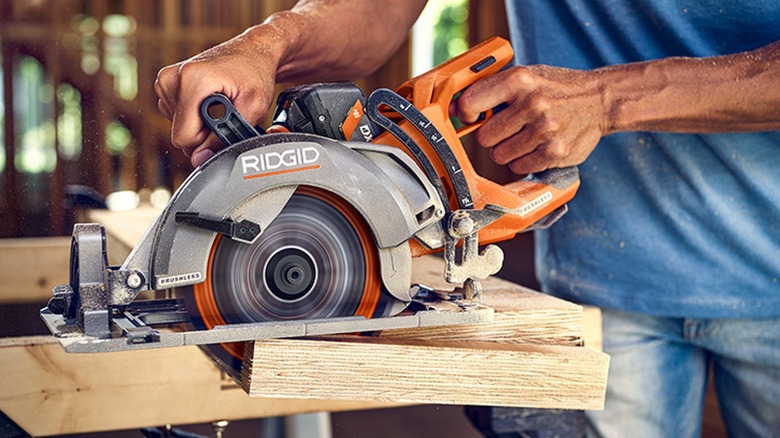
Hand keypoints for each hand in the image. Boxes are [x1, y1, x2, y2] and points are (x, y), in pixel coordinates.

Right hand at [155, 26, 285, 166]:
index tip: (225, 126)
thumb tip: (200, 158)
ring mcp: (166, 80)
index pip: (183, 137)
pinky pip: (176, 117)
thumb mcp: (253, 108)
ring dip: (200, 123)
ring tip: (218, 105)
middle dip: (204, 133)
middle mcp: (172, 78)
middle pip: (179, 134)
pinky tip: (208, 101)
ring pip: (177, 127)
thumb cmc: (254, 75)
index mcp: (191, 80)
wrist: (251, 53)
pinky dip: (193, 115)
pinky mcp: (165, 84)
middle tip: (224, 115)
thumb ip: (225, 137)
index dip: (206, 141)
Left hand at [456, 65, 609, 173]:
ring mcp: (545, 129)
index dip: (466, 115)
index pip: (471, 104)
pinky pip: (519, 167)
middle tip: (508, 127)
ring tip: (525, 136)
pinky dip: (523, 161)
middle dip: (491, 135)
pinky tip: (536, 146)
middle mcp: (532, 103)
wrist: (599, 99)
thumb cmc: (555, 88)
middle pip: (484, 137)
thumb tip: (453, 109)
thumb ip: (489, 89)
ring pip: (499, 155)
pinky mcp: (555, 152)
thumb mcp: (525, 76)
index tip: (472, 118)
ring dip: (508, 150)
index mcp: (520, 80)